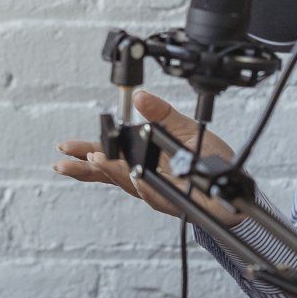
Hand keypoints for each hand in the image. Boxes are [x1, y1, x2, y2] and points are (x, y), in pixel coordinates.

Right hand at [51, 90, 240, 225]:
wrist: (232, 183)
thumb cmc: (206, 158)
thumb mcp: (183, 128)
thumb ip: (161, 113)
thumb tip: (139, 97)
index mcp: (140, 159)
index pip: (107, 157)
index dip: (84, 154)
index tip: (65, 149)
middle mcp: (143, 177)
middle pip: (108, 174)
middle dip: (86, 169)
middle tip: (64, 164)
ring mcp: (156, 191)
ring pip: (128, 182)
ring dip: (112, 171)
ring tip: (95, 159)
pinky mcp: (173, 200)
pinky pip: (155, 194)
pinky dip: (143, 185)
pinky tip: (135, 178)